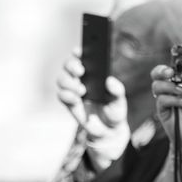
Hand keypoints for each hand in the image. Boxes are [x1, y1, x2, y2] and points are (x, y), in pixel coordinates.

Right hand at [57, 48, 130, 170]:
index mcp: (93, 73)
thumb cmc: (114, 111)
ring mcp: (73, 91)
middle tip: (81, 71)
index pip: (83, 57)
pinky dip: (67, 95)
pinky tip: (76, 98)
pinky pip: (61, 95)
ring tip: (82, 90)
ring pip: (62, 79)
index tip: (80, 50)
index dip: (79, 51)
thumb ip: (117, 90)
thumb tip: (109, 80)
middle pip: (68, 65)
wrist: (108, 131)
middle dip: (71, 65)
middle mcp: (81, 79)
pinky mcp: (69, 104)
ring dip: (69, 82)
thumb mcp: (119, 101)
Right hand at [151, 64, 181, 151]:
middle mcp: (168, 88)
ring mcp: (164, 99)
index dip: (171, 63)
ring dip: (170, 86)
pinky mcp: (162, 110)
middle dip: (162, 70)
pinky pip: (161, 100)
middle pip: (156, 74)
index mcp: (178, 81)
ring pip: (157, 86)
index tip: (179, 63)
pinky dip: (173, 99)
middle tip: (171, 73)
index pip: (169, 67)